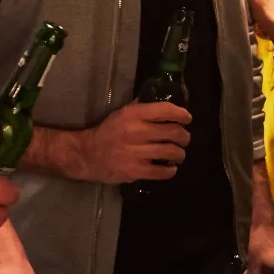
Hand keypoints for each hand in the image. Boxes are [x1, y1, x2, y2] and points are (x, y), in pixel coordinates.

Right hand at [71, 99, 191, 184]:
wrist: (87, 154)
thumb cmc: (106, 132)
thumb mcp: (121, 113)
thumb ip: (140, 108)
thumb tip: (161, 101)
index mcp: (133, 114)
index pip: (166, 110)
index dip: (182, 114)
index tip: (187, 119)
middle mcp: (137, 131)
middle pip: (173, 132)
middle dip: (184, 136)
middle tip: (184, 139)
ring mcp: (136, 152)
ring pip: (171, 152)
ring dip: (180, 154)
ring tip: (178, 154)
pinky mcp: (135, 170)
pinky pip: (161, 171)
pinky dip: (170, 171)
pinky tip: (170, 168)